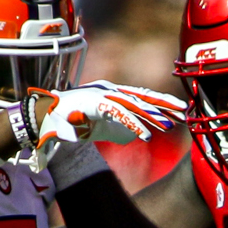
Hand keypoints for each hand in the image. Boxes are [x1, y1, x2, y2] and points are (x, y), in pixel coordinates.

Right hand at [31, 82, 185, 167]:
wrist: (42, 121)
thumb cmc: (71, 123)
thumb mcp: (103, 127)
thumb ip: (121, 129)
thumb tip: (138, 134)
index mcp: (112, 94)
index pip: (142, 96)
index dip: (162, 102)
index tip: (182, 111)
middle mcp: (108, 91)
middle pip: (142, 97)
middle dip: (164, 105)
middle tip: (185, 113)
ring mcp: (99, 96)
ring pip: (132, 105)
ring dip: (152, 115)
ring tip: (169, 126)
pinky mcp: (91, 105)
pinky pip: (116, 114)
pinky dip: (132, 124)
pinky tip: (145, 136)